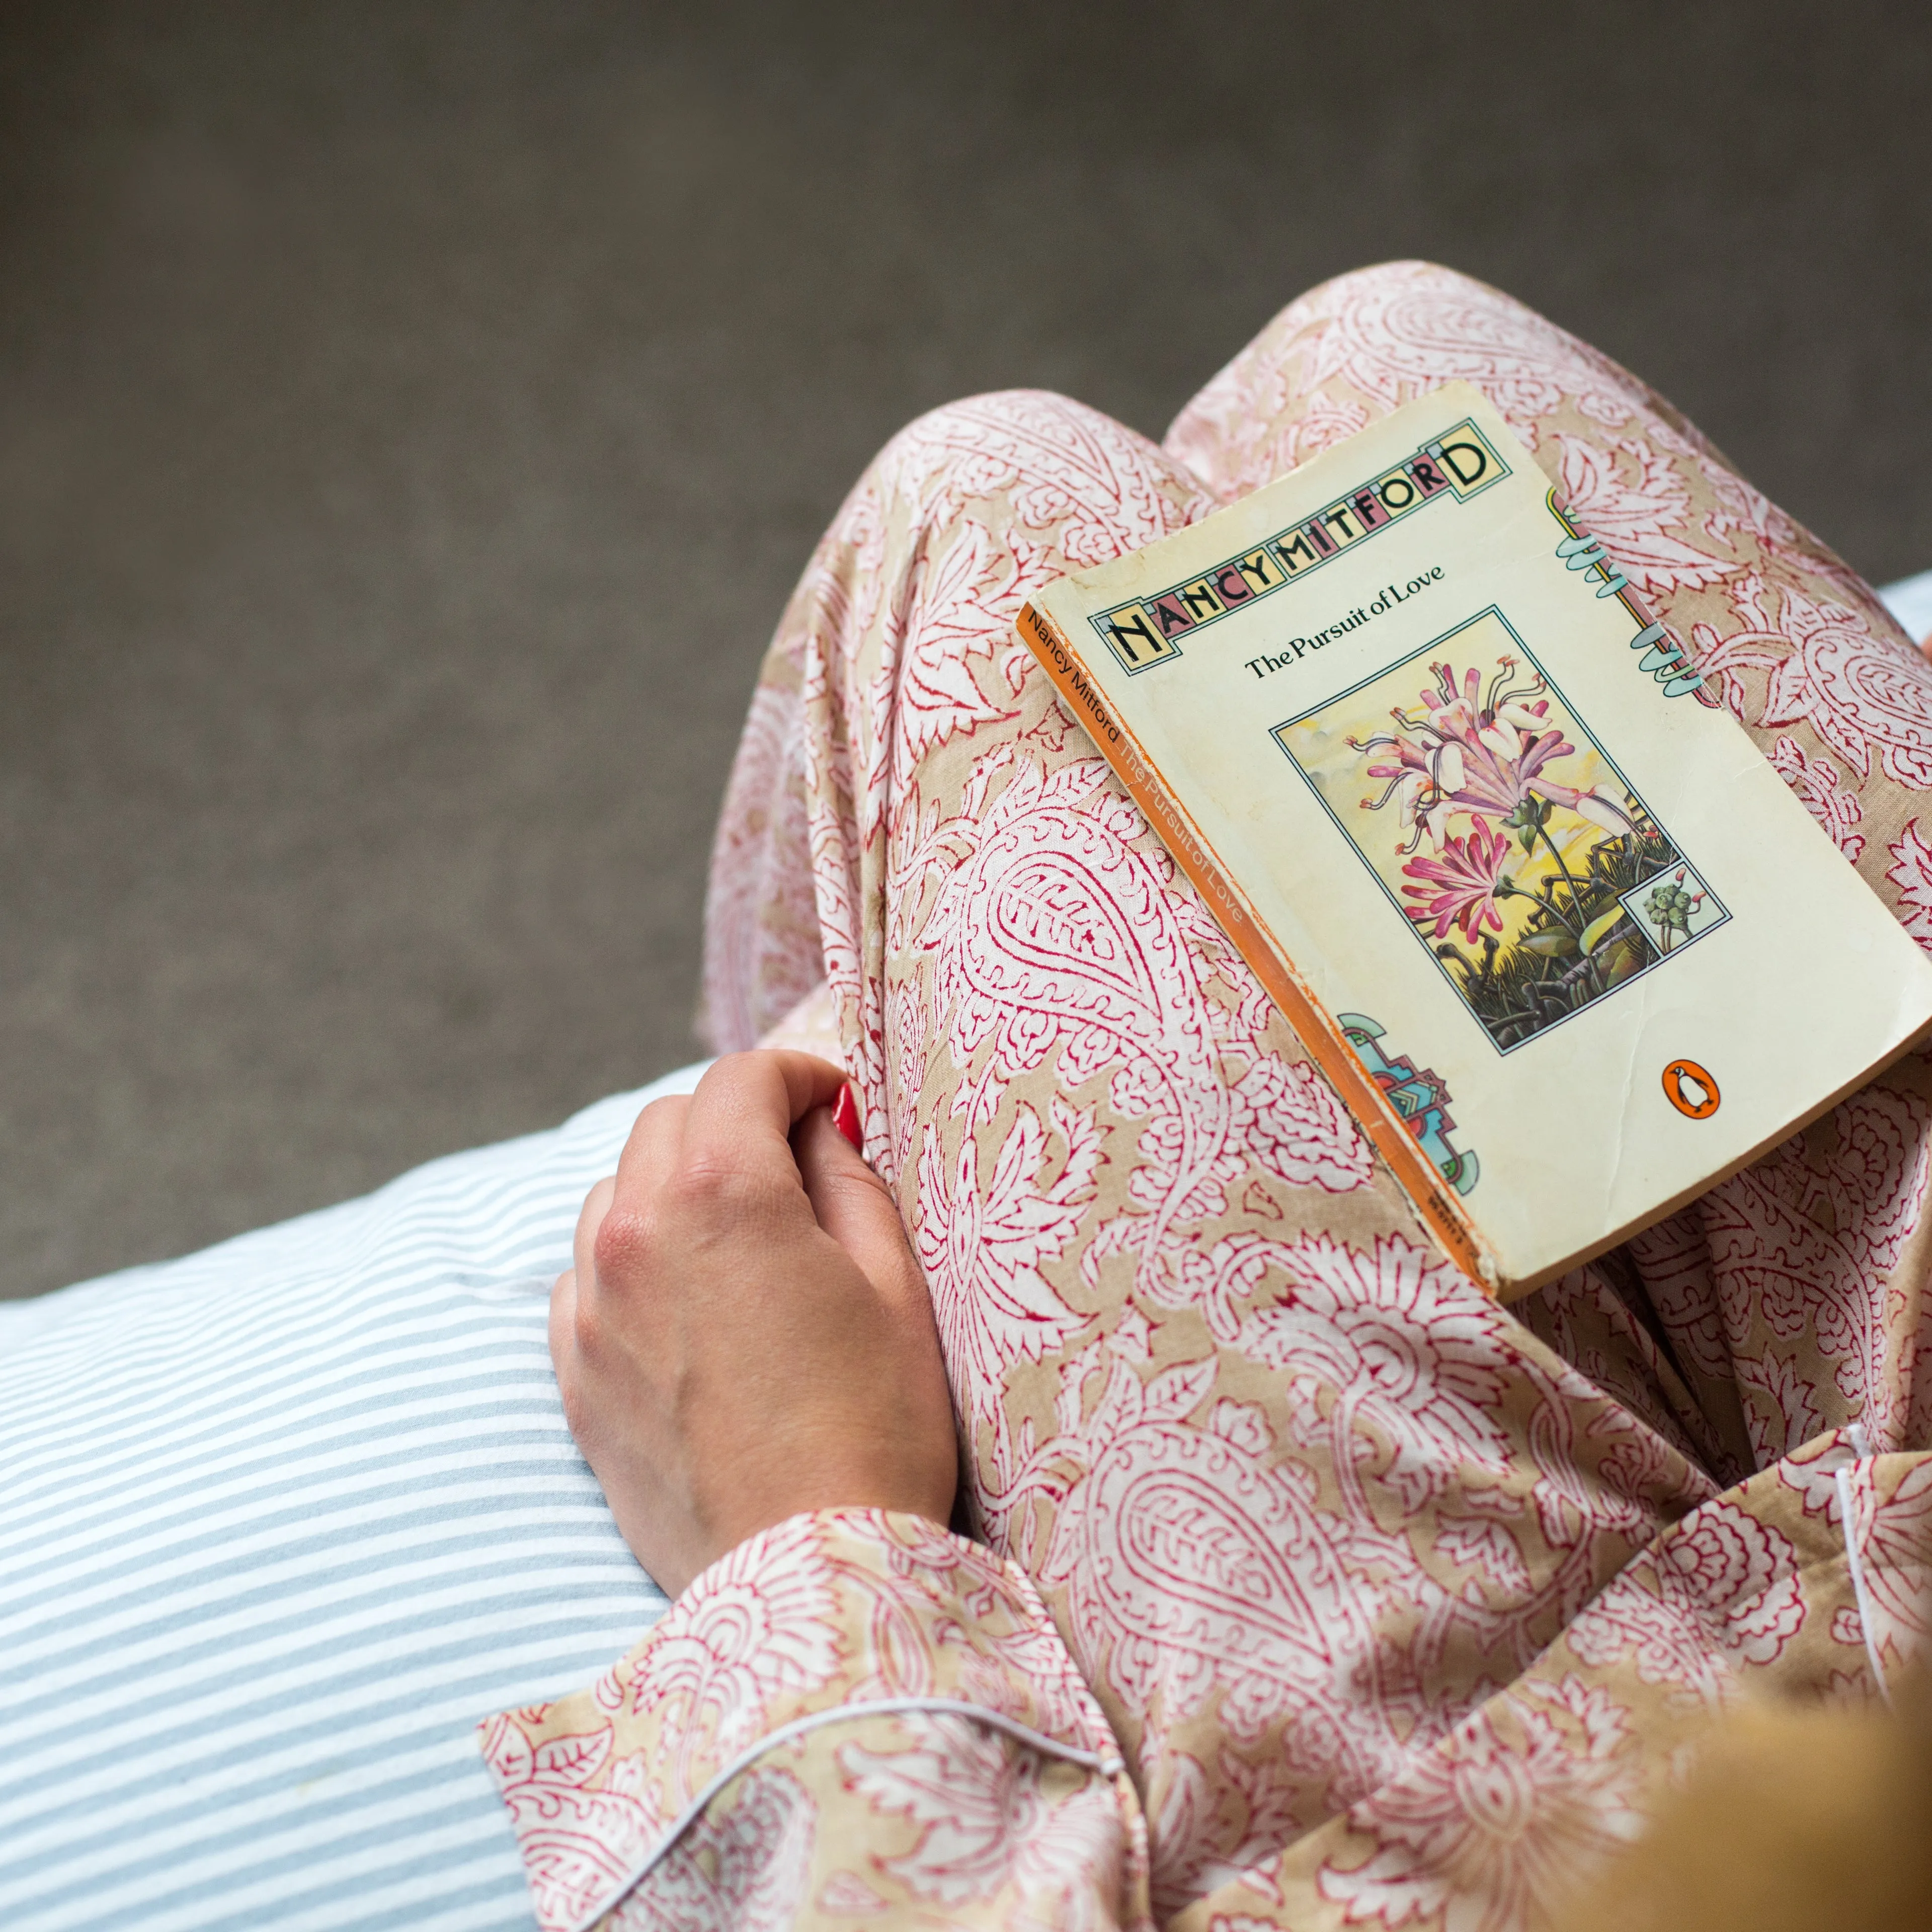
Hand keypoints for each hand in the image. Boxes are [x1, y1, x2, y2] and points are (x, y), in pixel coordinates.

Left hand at [550, 1051, 956, 1597]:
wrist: (813, 1576)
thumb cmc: (875, 1426)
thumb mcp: (895, 1282)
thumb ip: (848, 1178)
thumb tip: (818, 1128)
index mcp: (722, 1193)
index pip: (741, 1079)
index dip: (798, 1075)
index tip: (833, 1100)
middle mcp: (635, 1235)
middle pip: (670, 1122)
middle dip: (734, 1120)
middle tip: (797, 1159)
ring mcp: (594, 1309)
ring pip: (617, 1193)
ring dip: (675, 1184)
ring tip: (739, 1228)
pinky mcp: (577, 1377)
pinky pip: (585, 1277)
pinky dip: (631, 1260)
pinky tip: (686, 1294)